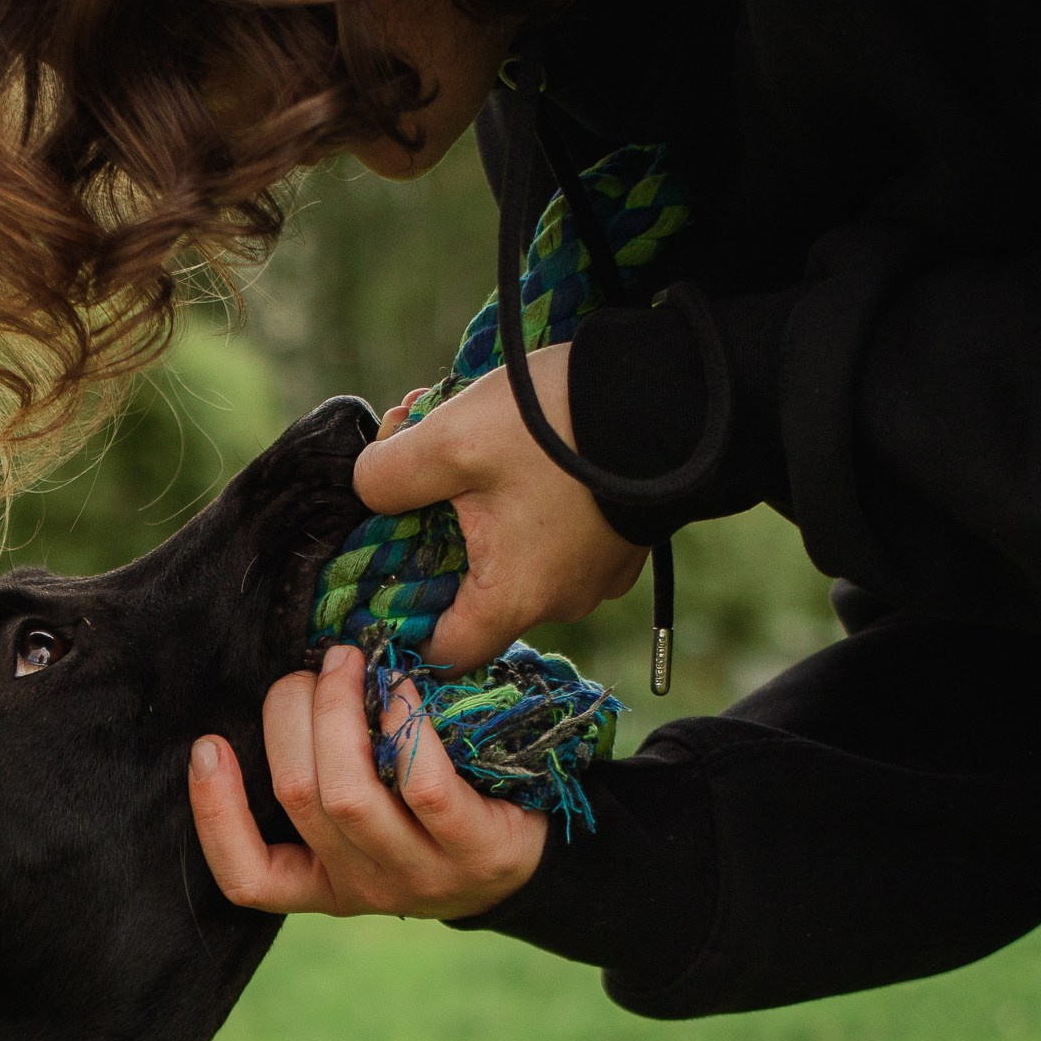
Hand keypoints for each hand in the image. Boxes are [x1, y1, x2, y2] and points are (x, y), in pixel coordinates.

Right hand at [189, 644, 546, 919]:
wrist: (533, 859)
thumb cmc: (433, 817)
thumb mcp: (371, 819)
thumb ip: (323, 781)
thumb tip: (281, 694)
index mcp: (325, 886)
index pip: (248, 878)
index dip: (216, 813)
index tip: (206, 745)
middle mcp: (365, 889)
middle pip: (298, 799)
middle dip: (289, 717)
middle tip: (308, 670)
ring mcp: (420, 876)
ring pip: (348, 793)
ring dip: (337, 712)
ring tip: (347, 664)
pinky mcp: (474, 851)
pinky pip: (421, 783)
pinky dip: (401, 725)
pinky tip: (401, 688)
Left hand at [356, 351, 644, 671]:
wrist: (671, 389)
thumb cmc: (557, 426)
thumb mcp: (449, 440)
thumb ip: (387, 476)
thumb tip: (368, 491)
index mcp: (513, 599)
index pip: (441, 651)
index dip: (398, 623)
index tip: (373, 578)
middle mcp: (559, 602)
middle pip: (470, 595)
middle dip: (428, 536)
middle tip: (409, 471)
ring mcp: (596, 574)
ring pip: (509, 557)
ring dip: (471, 507)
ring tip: (451, 435)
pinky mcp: (617, 539)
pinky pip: (551, 538)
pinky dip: (519, 503)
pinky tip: (506, 445)